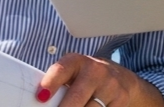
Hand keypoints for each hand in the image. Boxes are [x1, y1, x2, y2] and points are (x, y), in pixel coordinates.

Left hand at [35, 53, 159, 106]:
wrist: (121, 79)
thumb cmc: (86, 80)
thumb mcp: (73, 75)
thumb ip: (59, 85)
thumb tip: (42, 100)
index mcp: (77, 62)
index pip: (62, 70)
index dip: (50, 83)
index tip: (41, 97)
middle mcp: (95, 71)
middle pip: (75, 100)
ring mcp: (110, 85)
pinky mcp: (121, 100)